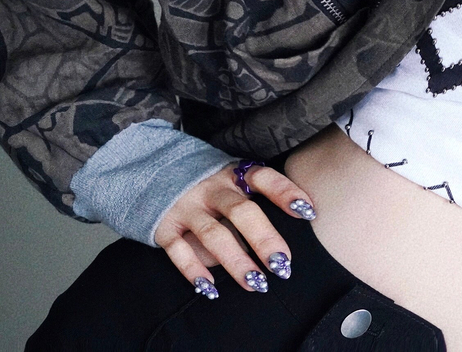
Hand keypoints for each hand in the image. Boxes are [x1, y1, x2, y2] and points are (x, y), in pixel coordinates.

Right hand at [153, 161, 316, 297]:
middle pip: (242, 212)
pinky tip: (210, 288)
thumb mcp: (233, 181)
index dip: (285, 193)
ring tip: (256, 283)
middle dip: (264, 239)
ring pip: (214, 235)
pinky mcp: (166, 226)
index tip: (308, 213)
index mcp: (234, 174)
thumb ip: (255, 199)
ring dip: (236, 261)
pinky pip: (179, 250)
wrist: (153, 175)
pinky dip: (194, 270)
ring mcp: (188, 206)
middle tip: (282, 264)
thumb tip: (290, 230)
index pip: (264, 178)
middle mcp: (212, 188)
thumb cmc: (210, 186)